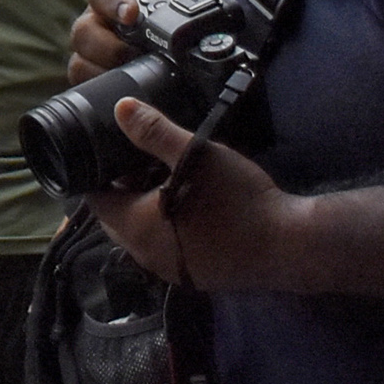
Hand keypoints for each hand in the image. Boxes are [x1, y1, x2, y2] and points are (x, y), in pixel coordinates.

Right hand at [67, 0, 210, 87]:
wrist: (164, 56)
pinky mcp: (89, 81)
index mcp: (111, 1)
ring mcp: (88, 56)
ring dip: (103, 72)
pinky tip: (122, 95)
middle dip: (107, 46)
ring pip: (78, 63)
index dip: (113, 2)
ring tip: (131, 78)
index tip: (131, 13)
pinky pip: (83, 88)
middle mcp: (93, 26)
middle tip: (133, 54)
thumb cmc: (164, 26)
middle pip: (82, 31)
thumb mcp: (178, 7)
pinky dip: (100, 93)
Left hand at [89, 96, 308, 292]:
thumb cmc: (238, 199)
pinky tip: (186, 203)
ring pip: (141, 233)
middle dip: (120, 189)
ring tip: (159, 174)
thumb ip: (154, 133)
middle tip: (133, 157)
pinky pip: (165, 246)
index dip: (95, 174)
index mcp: (135, 228)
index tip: (103, 150)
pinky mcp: (194, 275)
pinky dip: (165, 225)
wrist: (289, 246)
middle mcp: (145, 255)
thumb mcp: (195, 156)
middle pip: (115, 218)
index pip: (95, 200)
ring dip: (143, 208)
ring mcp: (170, 269)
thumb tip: (120, 108)